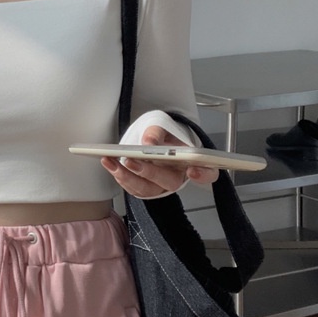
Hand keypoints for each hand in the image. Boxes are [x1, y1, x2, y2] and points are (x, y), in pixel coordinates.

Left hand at [101, 125, 218, 198]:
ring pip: (147, 189)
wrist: (152, 141)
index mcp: (192, 162)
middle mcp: (179, 177)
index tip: (193, 170)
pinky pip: (133, 189)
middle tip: (130, 160)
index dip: (203, 174)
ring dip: (127, 176)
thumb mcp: (162, 126)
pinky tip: (110, 164)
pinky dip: (120, 177)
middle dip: (148, 171)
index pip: (208, 173)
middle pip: (169, 181)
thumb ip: (156, 132)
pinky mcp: (146, 190)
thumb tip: (148, 142)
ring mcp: (162, 187)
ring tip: (112, 162)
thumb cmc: (163, 135)